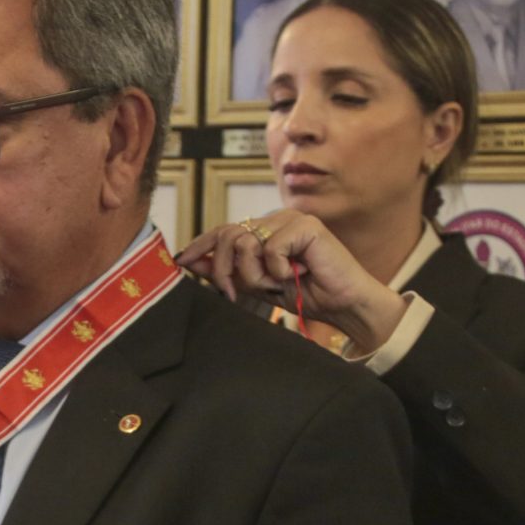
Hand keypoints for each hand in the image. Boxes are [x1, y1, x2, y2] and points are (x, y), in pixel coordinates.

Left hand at [178, 211, 405, 355]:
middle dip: (224, 269)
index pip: (223, 230)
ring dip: (254, 273)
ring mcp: (290, 219)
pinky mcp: (306, 225)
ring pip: (246, 243)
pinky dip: (278, 269)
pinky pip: (270, 248)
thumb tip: (195, 263)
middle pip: (228, 236)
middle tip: (232, 293)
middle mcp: (275, 220)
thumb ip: (230, 273)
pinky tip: (298, 273)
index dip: (200, 245)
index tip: (180, 261)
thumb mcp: (259, 285)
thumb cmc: (307, 293)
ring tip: (276, 283)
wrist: (343, 304)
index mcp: (265, 231)